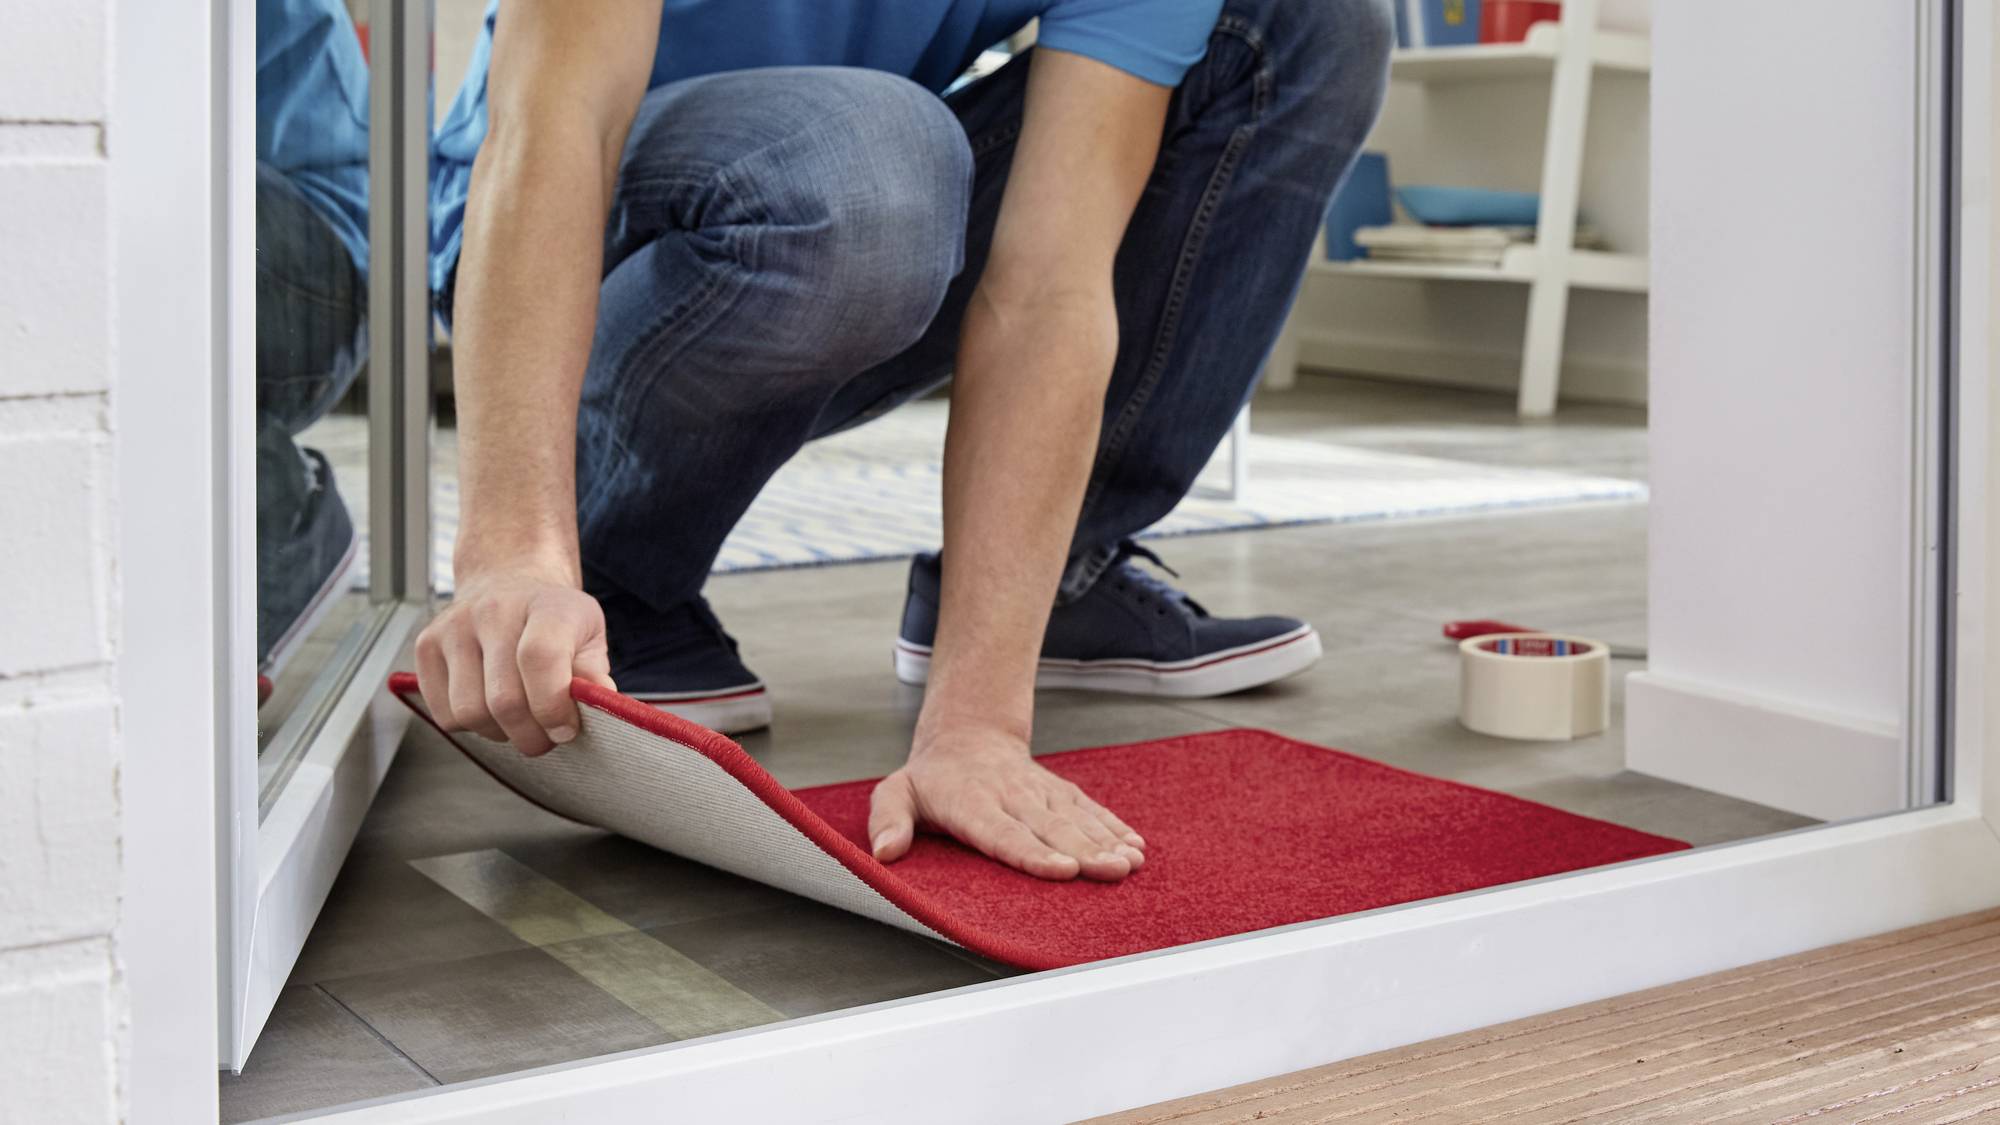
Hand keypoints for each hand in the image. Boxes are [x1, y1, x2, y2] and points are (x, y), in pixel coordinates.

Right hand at [413, 567, 614, 755]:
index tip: (566, 728)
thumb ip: (594, 672)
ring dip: (499, 734)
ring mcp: (454, 626)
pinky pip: (444, 714)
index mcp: (545, 605)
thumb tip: (599, 703)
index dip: (553, 707)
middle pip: (504, 699)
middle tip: (546, 738)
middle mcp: (494, 610)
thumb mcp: (589, 636)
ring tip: (519, 722)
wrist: (508, 584)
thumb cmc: (554, 620)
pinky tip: (490, 709)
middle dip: (531, 735)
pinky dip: (471, 727)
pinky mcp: (426, 645)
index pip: (540, 658)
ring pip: (470, 712)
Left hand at [867, 725, 1146, 880]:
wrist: (966, 736)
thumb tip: (884, 853)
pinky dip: (1114, 827)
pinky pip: (1089, 809)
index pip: (1003, 833)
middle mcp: (1010, 796)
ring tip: (1130, 863)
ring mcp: (1039, 792)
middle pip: (1050, 828)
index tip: (1062, 869)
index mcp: (970, 802)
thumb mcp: (895, 792)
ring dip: (1106, 841)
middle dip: (1084, 852)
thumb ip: (888, 820)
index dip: (1034, 853)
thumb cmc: (930, 780)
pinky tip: (1135, 847)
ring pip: (1075, 818)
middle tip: (1111, 871)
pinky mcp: (1059, 791)